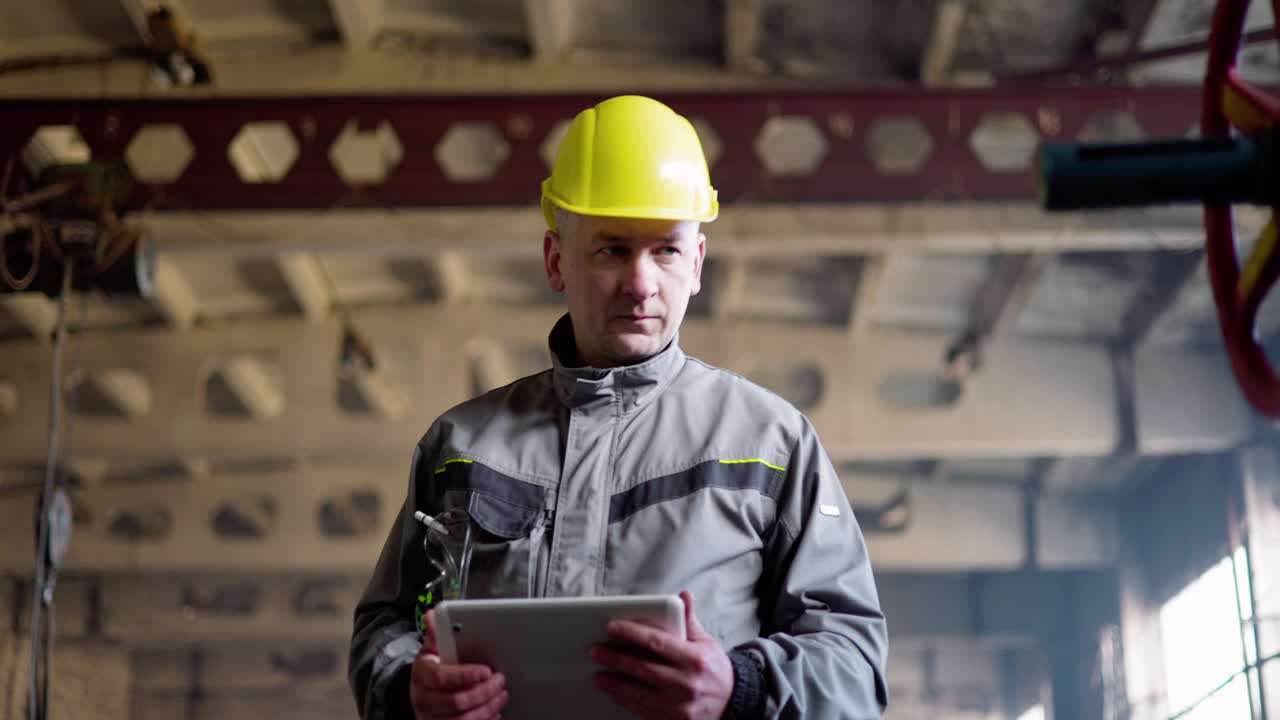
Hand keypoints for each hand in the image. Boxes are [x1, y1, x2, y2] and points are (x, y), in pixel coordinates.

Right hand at [409, 610, 508, 719]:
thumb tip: (431, 615)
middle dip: (483, 691)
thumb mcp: (432, 649)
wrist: (423, 691)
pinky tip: (493, 711)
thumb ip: (436, 633)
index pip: (441, 677)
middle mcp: (423, 699)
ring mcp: (431, 717)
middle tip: (499, 681)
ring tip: (500, 695)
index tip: (486, 671)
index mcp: (421, 675)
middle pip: (455, 701)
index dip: (465, 675)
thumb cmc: (432, 668)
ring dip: (486, 708)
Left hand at [590, 590, 733, 719]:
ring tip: (598, 676)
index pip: (657, 642)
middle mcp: (687, 683)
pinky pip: (644, 711)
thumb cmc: (715, 669)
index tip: (612, 627)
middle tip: (595, 651)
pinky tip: (615, 693)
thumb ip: (689, 621)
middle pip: (643, 668)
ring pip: (639, 693)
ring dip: (615, 684)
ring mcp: (680, 705)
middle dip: (615, 658)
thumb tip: (683, 596)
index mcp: (694, 659)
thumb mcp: (706, 642)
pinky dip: (626, 701)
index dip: (632, 633)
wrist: (733, 702)